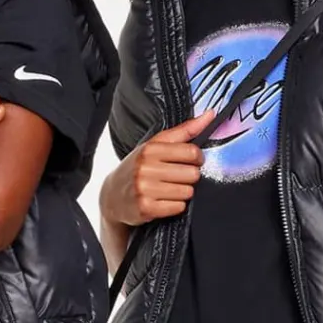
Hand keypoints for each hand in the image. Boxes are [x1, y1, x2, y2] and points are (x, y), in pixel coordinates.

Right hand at [100, 110, 215, 229]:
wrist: (112, 196)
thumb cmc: (138, 167)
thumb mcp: (156, 145)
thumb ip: (184, 130)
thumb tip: (210, 114)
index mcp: (150, 149)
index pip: (191, 152)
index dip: (197, 158)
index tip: (192, 161)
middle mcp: (145, 168)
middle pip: (192, 174)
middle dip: (189, 177)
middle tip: (177, 178)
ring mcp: (144, 189)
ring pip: (187, 192)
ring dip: (182, 193)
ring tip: (169, 190)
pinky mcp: (146, 208)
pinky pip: (178, 207)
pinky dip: (175, 206)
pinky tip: (163, 201)